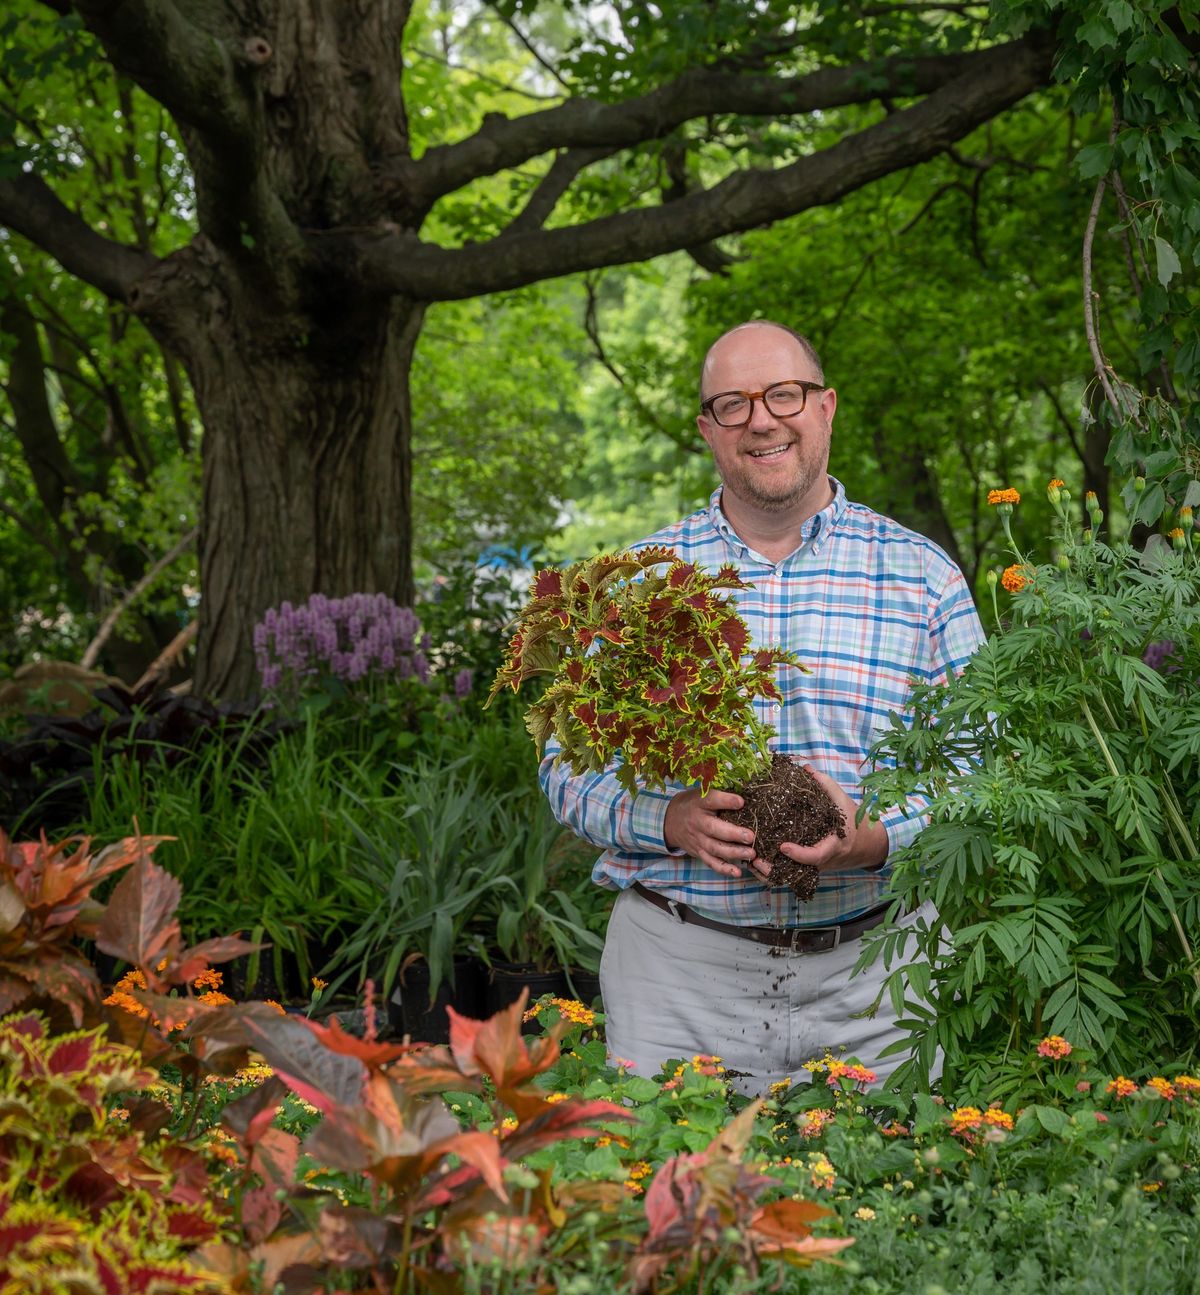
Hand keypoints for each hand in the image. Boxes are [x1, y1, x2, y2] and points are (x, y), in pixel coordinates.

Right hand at [663, 788, 756, 878]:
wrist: (670, 821)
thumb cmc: (694, 804)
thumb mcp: (702, 793)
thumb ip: (720, 792)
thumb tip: (747, 790)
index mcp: (699, 803)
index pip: (711, 800)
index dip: (726, 800)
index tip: (741, 801)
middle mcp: (697, 822)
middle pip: (714, 829)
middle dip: (733, 834)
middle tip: (750, 836)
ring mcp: (698, 840)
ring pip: (715, 848)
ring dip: (734, 852)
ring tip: (751, 853)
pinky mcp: (699, 853)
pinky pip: (711, 862)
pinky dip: (724, 869)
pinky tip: (738, 872)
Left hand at [747, 766, 887, 879]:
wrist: (864, 844)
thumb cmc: (852, 821)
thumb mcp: (842, 801)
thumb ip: (825, 785)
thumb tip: (805, 769)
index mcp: (832, 845)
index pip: (816, 856)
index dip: (799, 854)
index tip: (783, 847)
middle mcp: (821, 861)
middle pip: (796, 872)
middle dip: (774, 869)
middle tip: (754, 858)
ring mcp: (813, 867)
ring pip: (789, 877)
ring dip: (768, 873)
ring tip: (749, 860)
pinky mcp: (807, 868)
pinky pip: (788, 874)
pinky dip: (771, 871)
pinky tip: (754, 861)